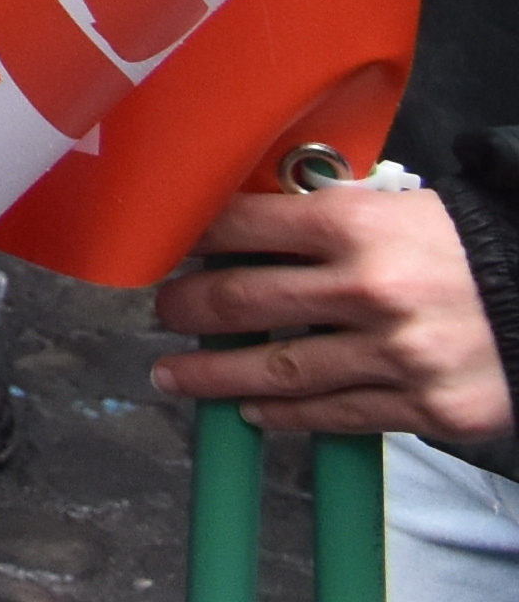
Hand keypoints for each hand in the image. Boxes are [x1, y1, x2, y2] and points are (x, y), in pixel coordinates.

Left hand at [153, 179, 513, 444]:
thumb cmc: (463, 247)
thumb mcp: (390, 209)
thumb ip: (322, 221)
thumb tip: (242, 229)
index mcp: (355, 224)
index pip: (242, 225)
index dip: (189, 238)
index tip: (160, 248)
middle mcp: (369, 290)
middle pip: (244, 300)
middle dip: (188, 309)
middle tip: (162, 315)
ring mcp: (398, 354)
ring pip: (280, 370)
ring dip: (214, 376)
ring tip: (177, 377)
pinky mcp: (429, 406)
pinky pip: (338, 414)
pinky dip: (287, 415)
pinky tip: (254, 409)